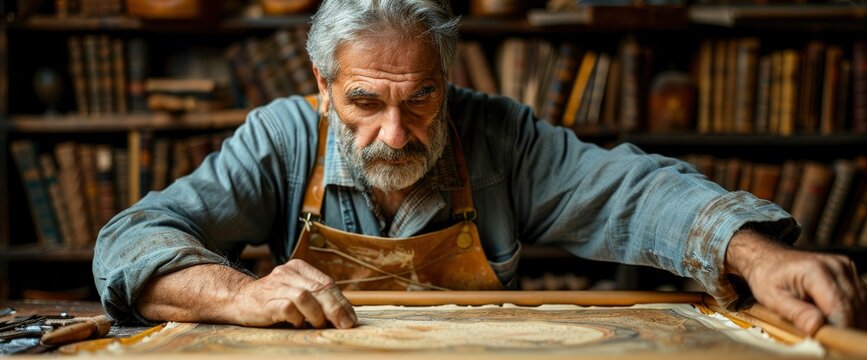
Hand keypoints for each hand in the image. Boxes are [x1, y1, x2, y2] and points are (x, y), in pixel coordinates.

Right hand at [232, 259, 356, 328]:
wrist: (239, 299)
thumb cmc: (273, 299)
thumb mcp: (296, 291)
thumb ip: (316, 298)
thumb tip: (343, 315)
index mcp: (299, 268)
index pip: (327, 283)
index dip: (342, 302)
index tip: (350, 318)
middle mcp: (288, 273)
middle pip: (319, 289)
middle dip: (335, 309)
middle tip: (344, 325)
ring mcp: (276, 286)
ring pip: (305, 296)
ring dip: (317, 314)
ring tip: (319, 325)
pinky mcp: (266, 301)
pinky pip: (287, 308)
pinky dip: (297, 318)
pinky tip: (298, 324)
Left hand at [726, 230, 866, 333]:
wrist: (768, 258)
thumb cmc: (768, 277)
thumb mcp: (773, 299)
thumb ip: (796, 313)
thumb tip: (817, 328)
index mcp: (814, 270)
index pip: (839, 308)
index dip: (837, 329)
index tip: (827, 340)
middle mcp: (834, 265)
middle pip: (854, 307)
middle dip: (844, 325)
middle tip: (826, 336)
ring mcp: (844, 266)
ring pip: (861, 303)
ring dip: (850, 318)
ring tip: (828, 324)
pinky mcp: (849, 270)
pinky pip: (860, 297)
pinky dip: (852, 310)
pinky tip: (834, 315)